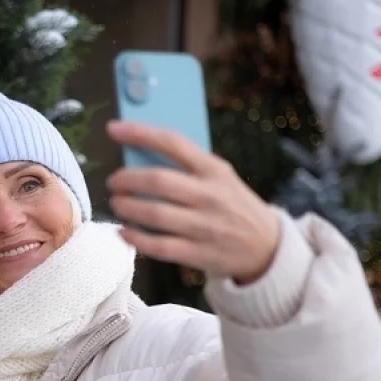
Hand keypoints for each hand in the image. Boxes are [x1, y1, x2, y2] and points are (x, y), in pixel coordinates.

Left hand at [105, 120, 280, 284]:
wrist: (267, 247)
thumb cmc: (234, 206)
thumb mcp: (221, 179)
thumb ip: (188, 168)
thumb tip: (140, 156)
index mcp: (214, 170)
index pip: (173, 143)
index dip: (140, 133)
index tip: (114, 128)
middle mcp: (209, 195)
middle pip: (158, 181)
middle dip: (126, 180)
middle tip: (113, 183)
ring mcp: (204, 226)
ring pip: (154, 214)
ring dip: (126, 208)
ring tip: (117, 205)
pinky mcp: (199, 252)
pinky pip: (159, 246)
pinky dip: (136, 238)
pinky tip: (124, 232)